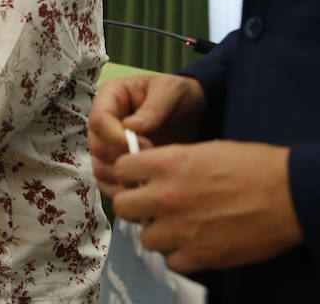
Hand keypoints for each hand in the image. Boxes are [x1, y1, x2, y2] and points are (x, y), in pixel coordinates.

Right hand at [88, 74, 205, 195]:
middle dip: (123, 158)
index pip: (98, 120)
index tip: (144, 144)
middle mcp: (103, 121)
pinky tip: (143, 187)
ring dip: (123, 176)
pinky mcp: (115, 162)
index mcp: (110, 96)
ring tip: (150, 175)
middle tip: (151, 160)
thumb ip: (154, 107)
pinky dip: (122, 188)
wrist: (191, 112)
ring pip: (100, 167)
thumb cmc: (179, 95)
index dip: (116, 136)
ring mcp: (107, 144)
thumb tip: (131, 127)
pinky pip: (107, 181)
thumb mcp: (171, 91)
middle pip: (97, 146)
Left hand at [110, 140, 302, 272]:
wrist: (291, 194)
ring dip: (157, 232)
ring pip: (145, 237)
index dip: (129, 173)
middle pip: (123, 206)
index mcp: (167, 165)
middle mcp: (167, 197)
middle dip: (134, 204)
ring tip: (177, 226)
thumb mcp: (203, 150)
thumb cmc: (254, 166)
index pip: (121, 169)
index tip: (137, 178)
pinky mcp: (200, 256)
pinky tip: (194, 242)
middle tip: (150, 205)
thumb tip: (150, 172)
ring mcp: (182, 229)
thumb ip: (170, 162)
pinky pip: (172, 261)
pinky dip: (180, 254)